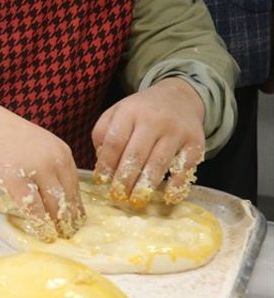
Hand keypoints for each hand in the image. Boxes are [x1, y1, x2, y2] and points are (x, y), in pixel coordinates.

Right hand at [0, 110, 84, 242]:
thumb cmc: (6, 138)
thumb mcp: (39, 147)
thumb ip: (51, 168)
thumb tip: (59, 199)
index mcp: (62, 154)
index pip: (76, 187)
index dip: (76, 208)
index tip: (75, 222)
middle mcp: (54, 161)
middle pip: (68, 199)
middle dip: (69, 220)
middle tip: (67, 234)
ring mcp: (36, 170)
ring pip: (55, 206)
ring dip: (57, 225)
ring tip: (56, 236)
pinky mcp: (16, 179)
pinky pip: (34, 208)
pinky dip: (40, 223)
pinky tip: (42, 232)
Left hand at [92, 78, 204, 206]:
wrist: (179, 97)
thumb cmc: (141, 111)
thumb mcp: (117, 113)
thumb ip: (103, 134)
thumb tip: (102, 163)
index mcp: (129, 112)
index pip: (115, 141)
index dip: (107, 164)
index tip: (102, 181)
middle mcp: (153, 120)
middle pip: (136, 154)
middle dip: (125, 178)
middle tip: (118, 196)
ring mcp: (176, 131)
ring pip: (159, 162)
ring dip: (146, 185)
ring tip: (136, 200)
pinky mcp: (196, 142)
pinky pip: (185, 167)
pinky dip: (176, 184)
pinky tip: (166, 196)